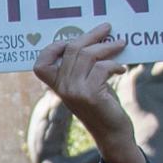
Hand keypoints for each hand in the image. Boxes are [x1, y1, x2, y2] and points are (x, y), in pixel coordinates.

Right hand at [32, 24, 135, 151]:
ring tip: (121, 44)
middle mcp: (62, 88)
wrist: (112, 134)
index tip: (73, 39)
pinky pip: (102, 67)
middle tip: (107, 28)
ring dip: (107, 46)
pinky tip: (121, 69)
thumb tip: (94, 38)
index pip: (41, 64)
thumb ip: (82, 68)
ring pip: (88, 55)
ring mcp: (75, 91)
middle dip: (92, 35)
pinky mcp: (91, 95)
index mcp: (57, 86)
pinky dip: (115, 65)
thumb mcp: (86, 86)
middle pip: (72, 49)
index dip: (53, 48)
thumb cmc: (101, 106)